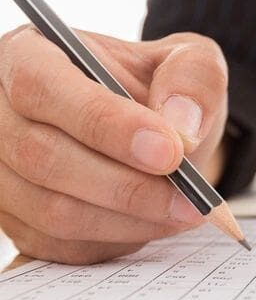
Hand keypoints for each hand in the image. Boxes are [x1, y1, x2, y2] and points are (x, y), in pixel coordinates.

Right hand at [0, 26, 228, 263]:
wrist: (156, 131)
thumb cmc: (163, 88)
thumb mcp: (192, 62)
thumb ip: (194, 80)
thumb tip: (181, 127)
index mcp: (29, 55)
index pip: (43, 88)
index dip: (105, 124)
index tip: (169, 152)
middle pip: (43, 157)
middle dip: (127, 185)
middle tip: (191, 198)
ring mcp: (1, 172)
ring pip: (52, 210)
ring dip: (128, 218)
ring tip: (184, 210)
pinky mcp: (16, 220)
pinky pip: (61, 244)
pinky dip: (116, 239)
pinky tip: (156, 222)